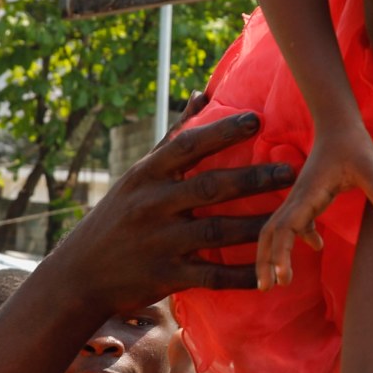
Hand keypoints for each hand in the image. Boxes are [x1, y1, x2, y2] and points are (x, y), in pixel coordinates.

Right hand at [43, 111, 289, 308]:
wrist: (78, 276)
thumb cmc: (117, 217)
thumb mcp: (137, 176)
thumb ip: (173, 137)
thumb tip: (201, 94)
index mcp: (145, 176)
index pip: (187, 147)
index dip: (222, 133)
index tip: (257, 119)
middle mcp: (152, 206)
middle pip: (208, 188)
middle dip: (252, 179)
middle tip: (291, 171)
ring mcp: (159, 243)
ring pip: (215, 233)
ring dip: (256, 227)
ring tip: (293, 219)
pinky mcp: (166, 277)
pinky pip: (210, 277)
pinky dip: (241, 276)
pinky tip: (269, 274)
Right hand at [256, 125, 372, 288]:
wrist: (339, 122)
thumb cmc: (353, 144)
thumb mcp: (371, 169)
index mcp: (307, 194)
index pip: (285, 229)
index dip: (280, 254)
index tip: (282, 277)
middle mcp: (298, 198)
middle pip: (270, 232)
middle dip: (265, 260)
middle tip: (267, 288)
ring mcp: (300, 197)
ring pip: (276, 229)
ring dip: (272, 253)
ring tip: (275, 280)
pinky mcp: (308, 195)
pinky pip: (294, 222)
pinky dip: (297, 238)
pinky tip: (317, 246)